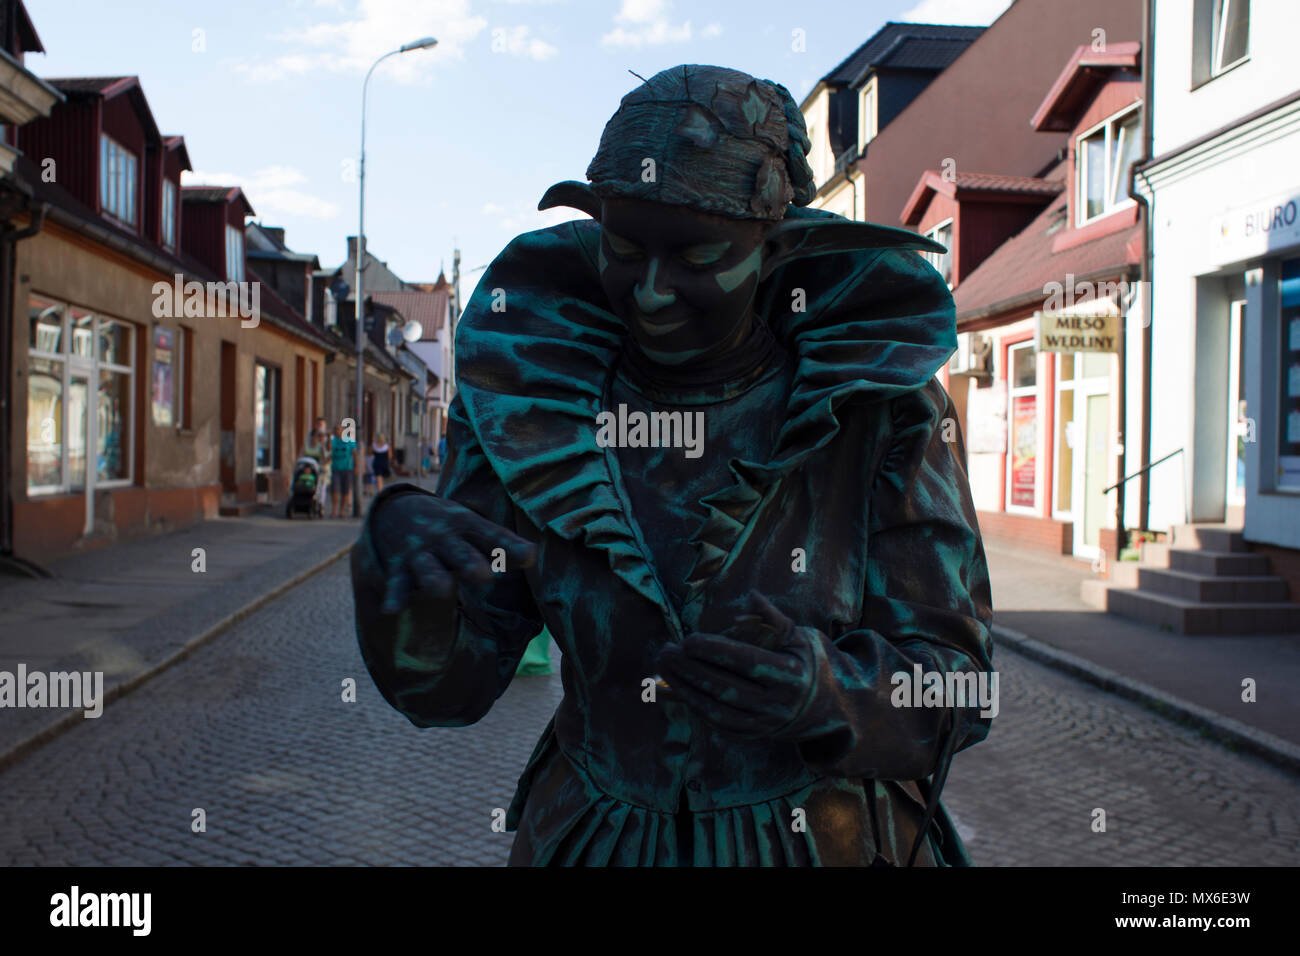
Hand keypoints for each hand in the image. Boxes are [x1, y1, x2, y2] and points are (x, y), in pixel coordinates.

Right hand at [372, 493, 536, 614]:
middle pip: (460, 553)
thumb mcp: (473, 527)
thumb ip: (501, 544)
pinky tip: (391, 609)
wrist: (395, 511)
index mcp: (466, 525)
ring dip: (435, 579)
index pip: (491, 536)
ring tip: (443, 590)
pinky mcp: (398, 568)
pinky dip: (394, 595)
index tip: (530, 557)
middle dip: (470, 563)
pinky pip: (396, 584)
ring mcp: (420, 553)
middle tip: (484, 575)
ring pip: (428, 570)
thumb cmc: (447, 525)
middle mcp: (443, 538)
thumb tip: (534, 556)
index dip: (509, 547)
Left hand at [655, 591, 816, 738]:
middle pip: (727, 688)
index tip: (688, 640)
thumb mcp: (799, 637)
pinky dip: (693, 705)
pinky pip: (717, 723)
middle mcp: (778, 704)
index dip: (716, 651)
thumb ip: (773, 618)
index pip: (747, 662)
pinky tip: (675, 686)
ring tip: (663, 665)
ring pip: (718, 710)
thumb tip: (752, 596)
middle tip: (666, 650)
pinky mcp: (752, 735)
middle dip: (692, 669)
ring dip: (685, 689)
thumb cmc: (806, 661)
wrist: (826, 707)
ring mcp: (764, 724)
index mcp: (791, 675)